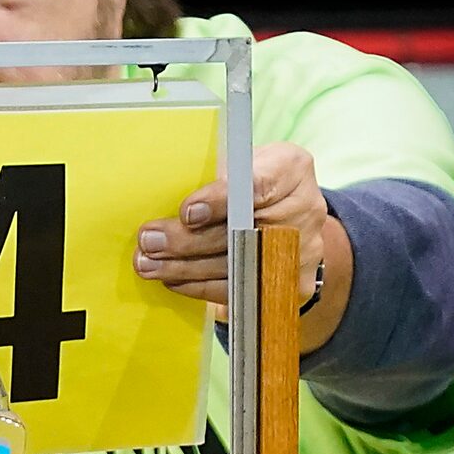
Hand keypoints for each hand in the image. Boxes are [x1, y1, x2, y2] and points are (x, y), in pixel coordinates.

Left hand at [134, 142, 329, 316]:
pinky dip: (201, 286)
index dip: (221, 200)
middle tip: (150, 242)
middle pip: (241, 232)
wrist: (293, 215)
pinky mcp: (293, 284)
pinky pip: (240, 290)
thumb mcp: (240, 163)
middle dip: (187, 240)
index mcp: (291, 168)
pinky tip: (173, 279)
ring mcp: (303, 250)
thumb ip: (216, 176)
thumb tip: (169, 204)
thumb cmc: (253, 180)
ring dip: (185, 268)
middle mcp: (305, 209)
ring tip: (148, 264)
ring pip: (236, 266)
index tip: (187, 212)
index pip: (257, 184)